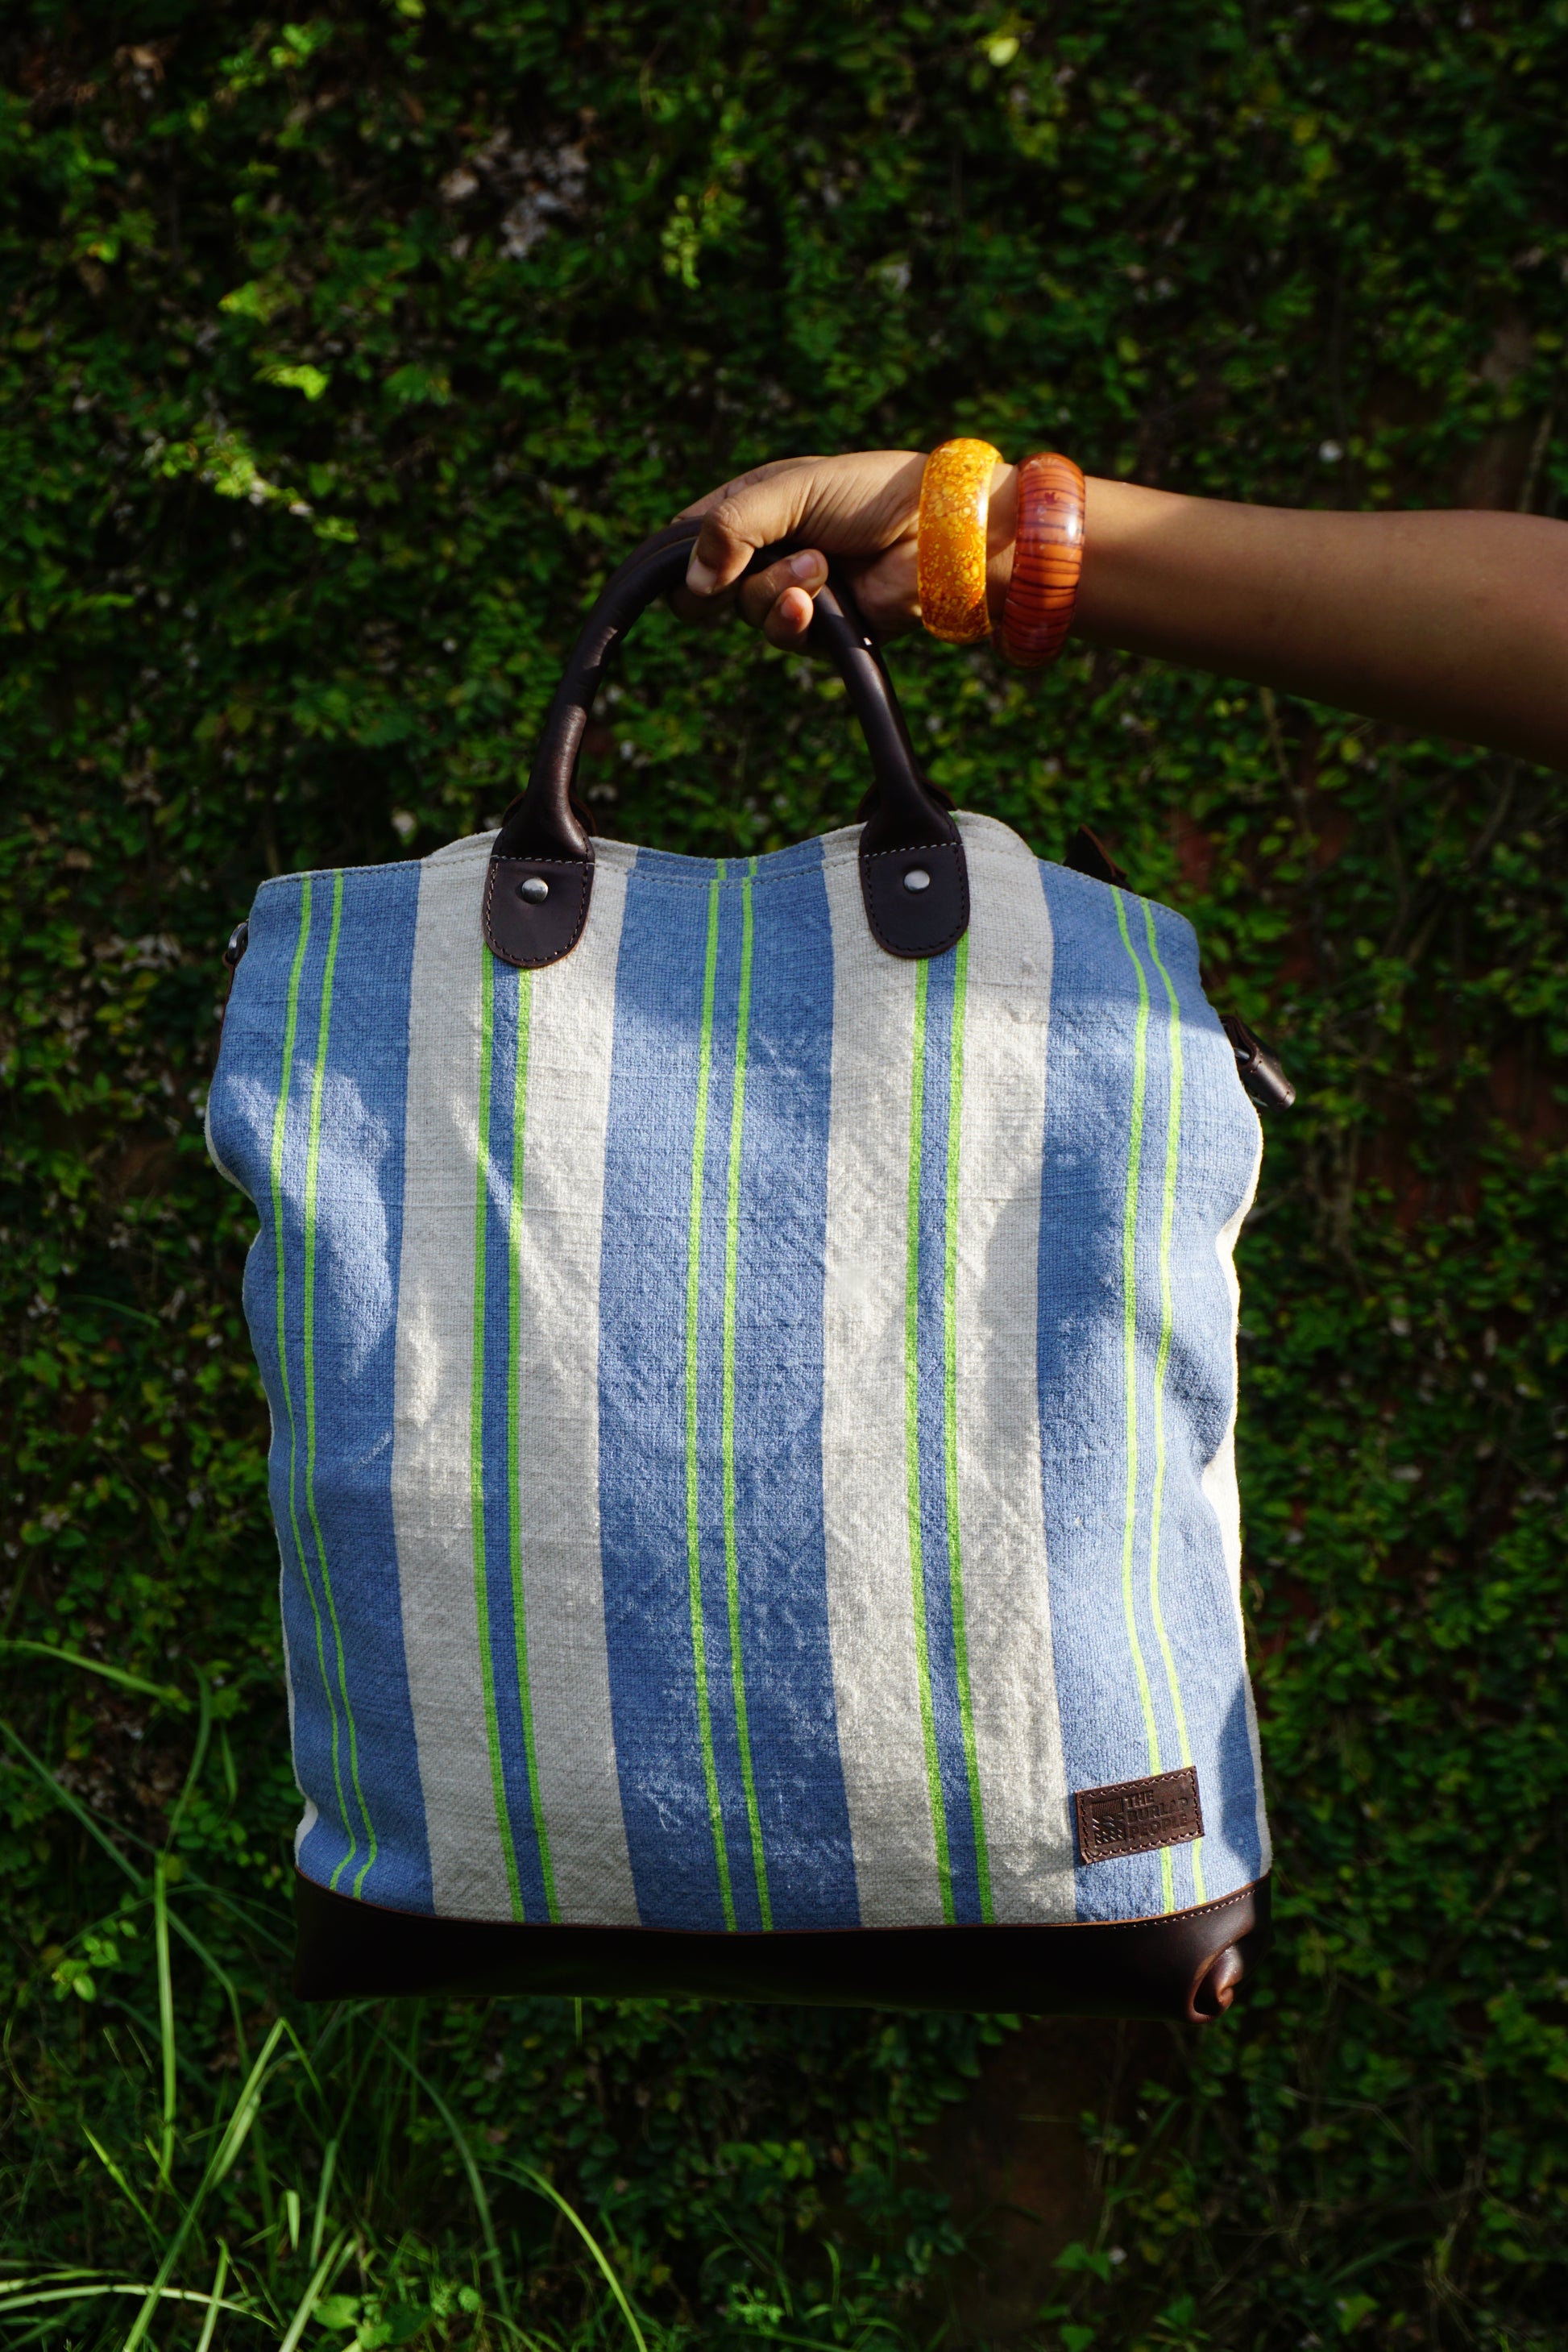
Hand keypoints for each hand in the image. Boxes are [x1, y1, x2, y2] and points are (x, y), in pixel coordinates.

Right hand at [672, 449, 1016, 644]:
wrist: (934, 535)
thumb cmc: (869, 495)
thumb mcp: (789, 491)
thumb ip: (731, 527)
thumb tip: (693, 583)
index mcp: (750, 507)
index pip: (686, 540)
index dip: (681, 558)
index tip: (692, 564)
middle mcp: (762, 551)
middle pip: (705, 588)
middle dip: (730, 577)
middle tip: (760, 560)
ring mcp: (788, 591)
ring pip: (746, 611)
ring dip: (779, 587)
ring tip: (821, 563)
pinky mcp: (816, 628)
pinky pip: (782, 635)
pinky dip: (794, 618)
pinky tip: (815, 601)